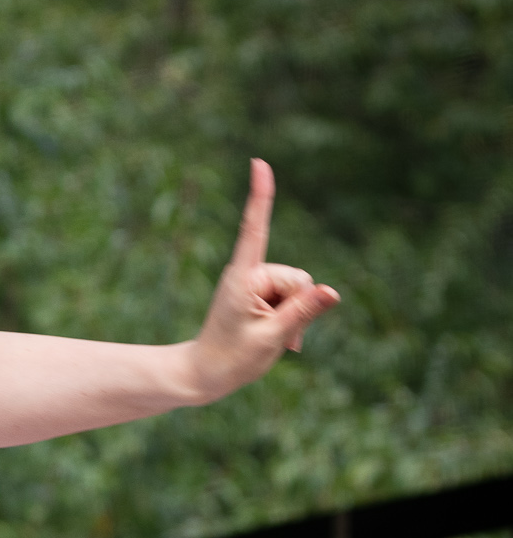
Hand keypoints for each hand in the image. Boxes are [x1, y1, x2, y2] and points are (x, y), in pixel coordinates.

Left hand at [188, 160, 339, 402]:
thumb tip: (332, 292)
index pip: (255, 229)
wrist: (205, 374)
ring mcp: (255, 283)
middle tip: (278, 337)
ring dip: (294, 317)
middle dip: (298, 307)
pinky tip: (279, 338)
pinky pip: (292, 299)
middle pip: (298, 279)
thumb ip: (303, 312)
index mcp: (244, 278)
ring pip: (299, 290)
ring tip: (272, 339)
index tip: (259, 163)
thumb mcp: (272, 338)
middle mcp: (249, 273)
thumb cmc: (231, 359)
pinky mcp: (260, 292)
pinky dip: (290, 319)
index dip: (260, 196)